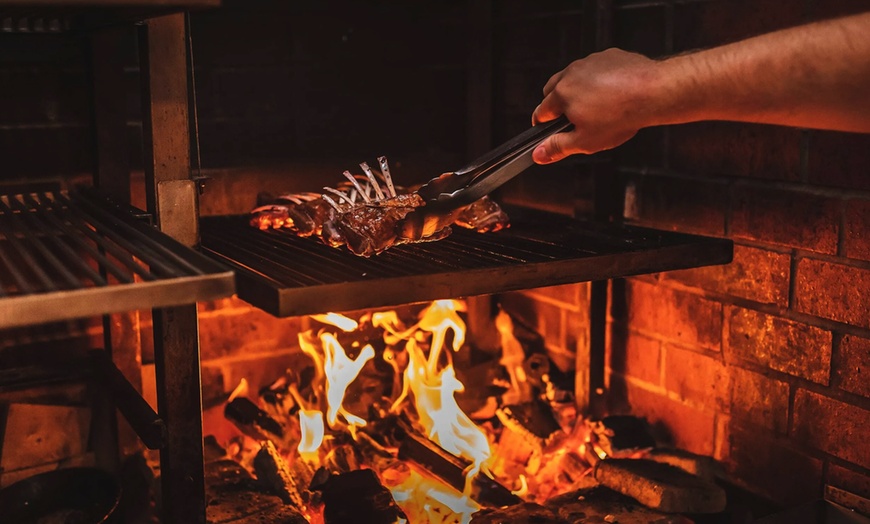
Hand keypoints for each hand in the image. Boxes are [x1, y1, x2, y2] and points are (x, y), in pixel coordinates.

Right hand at [532, 48, 659, 162]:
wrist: (653, 92)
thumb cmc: (620, 117)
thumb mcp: (585, 141)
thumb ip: (558, 147)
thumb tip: (538, 154)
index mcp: (561, 94)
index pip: (541, 112)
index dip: (542, 125)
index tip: (547, 132)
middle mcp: (571, 73)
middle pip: (552, 90)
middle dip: (556, 105)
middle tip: (570, 120)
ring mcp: (589, 62)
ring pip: (573, 77)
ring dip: (576, 90)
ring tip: (593, 107)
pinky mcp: (607, 56)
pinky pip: (594, 68)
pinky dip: (596, 79)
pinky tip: (610, 94)